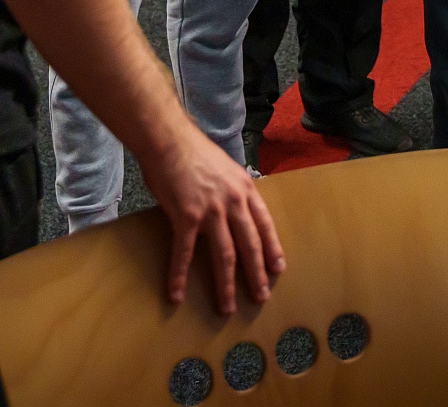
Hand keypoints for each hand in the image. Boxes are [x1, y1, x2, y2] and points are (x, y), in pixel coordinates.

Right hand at [146, 118, 284, 312]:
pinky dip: (179, 275)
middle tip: (261, 296)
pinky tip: (177, 294)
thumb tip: (237, 209)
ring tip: (227, 307)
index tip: (278, 269)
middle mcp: (233, 202)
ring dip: (226, 284)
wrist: (170, 140)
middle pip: (250, 245)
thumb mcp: (227, 169)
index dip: (272, 249)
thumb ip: (234, 191)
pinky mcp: (185, 217)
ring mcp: (210, 211)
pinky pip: (183, 253)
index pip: (265, 225)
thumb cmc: (195, 152)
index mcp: (245, 190)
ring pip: (224, 255)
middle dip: (257, 274)